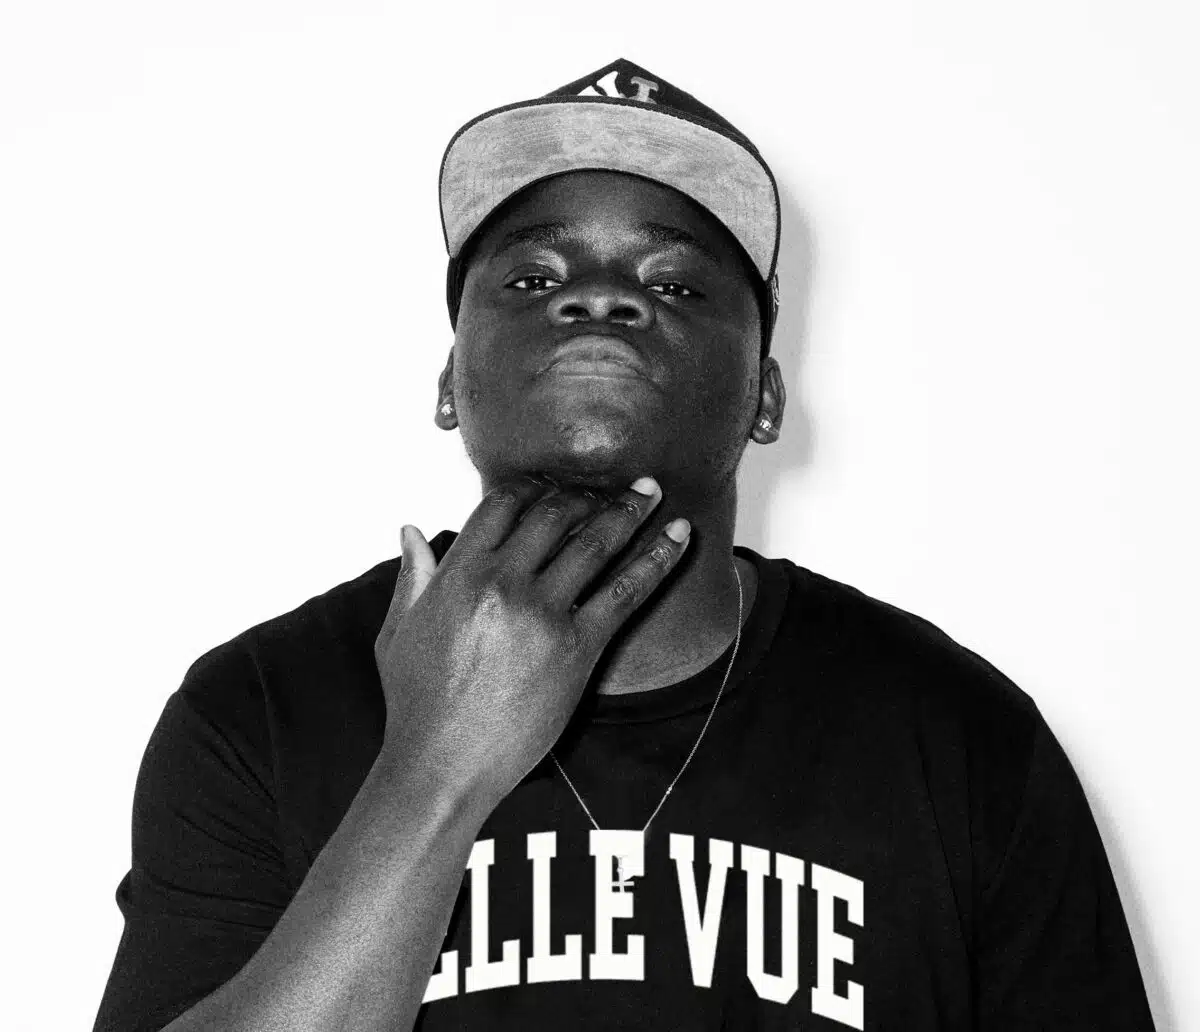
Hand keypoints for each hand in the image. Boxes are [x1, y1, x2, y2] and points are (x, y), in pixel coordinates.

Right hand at [374, 475, 690, 809]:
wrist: (443, 767)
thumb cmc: (417, 705)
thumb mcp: (399, 632)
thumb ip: (414, 576)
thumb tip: (413, 530)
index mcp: (458, 573)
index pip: (502, 505)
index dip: (532, 487)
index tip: (553, 485)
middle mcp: (502, 583)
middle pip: (555, 514)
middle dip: (588, 492)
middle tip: (612, 484)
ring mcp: (543, 613)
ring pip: (596, 543)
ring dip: (629, 510)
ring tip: (653, 490)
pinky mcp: (578, 648)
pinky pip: (626, 591)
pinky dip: (658, 558)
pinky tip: (679, 535)